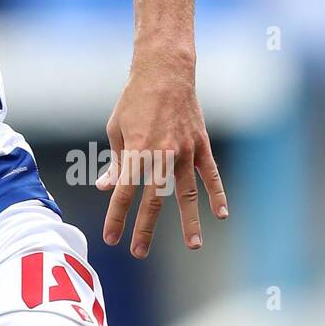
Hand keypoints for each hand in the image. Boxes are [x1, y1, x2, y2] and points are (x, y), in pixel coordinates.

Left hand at [96, 61, 227, 256]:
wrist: (164, 73)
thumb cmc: (134, 101)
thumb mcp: (116, 129)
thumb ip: (115, 162)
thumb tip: (106, 187)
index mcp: (136, 150)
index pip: (123, 192)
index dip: (116, 217)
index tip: (112, 237)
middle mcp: (161, 154)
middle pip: (154, 200)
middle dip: (145, 228)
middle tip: (139, 252)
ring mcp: (185, 151)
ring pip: (187, 193)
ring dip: (189, 221)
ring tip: (192, 245)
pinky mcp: (201, 145)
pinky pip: (211, 175)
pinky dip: (217, 194)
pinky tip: (221, 215)